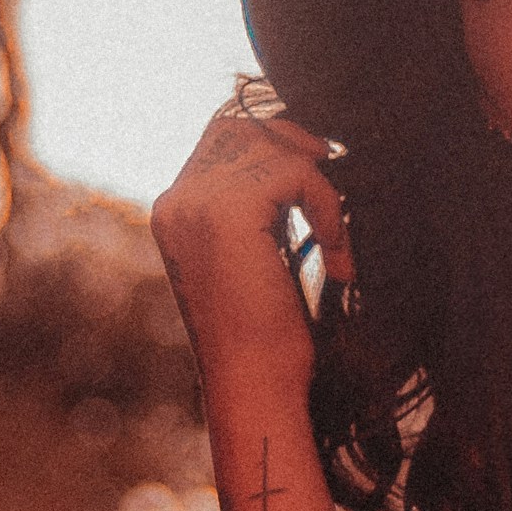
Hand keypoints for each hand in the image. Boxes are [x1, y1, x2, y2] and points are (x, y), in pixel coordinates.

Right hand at [150, 85, 348, 388]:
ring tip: (333, 242)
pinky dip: (329, 209)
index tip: (317, 184)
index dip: (276, 146)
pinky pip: (299, 173)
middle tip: (329, 200)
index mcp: (175, 212)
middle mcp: (176, 200)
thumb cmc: (264, 337)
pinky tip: (337, 258)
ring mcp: (197, 201)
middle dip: (295, 149)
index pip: (222, 138)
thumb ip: (259, 211)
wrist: (254, 385)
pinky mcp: (230, 209)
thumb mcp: (253, 260)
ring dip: (318, 186)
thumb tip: (302, 157)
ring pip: (274, 145)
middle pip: (242, 125)